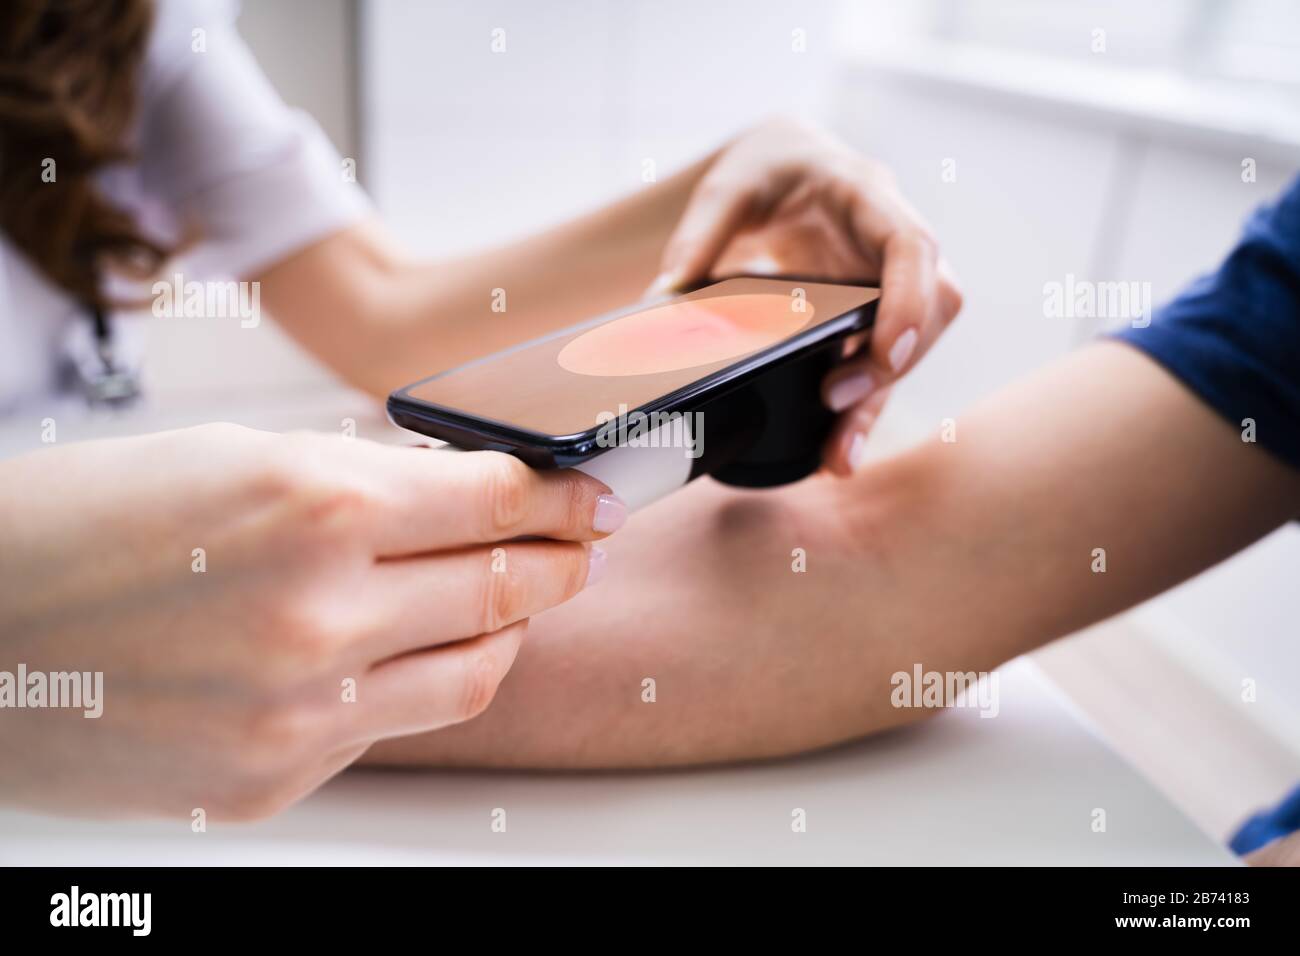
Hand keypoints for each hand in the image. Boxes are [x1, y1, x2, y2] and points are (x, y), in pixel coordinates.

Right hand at [0, 423, 621, 818]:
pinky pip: (396, 725)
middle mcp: (319, 614)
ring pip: (476, 670)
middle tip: (581, 542)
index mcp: (311, 505)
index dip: (560, 493)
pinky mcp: (275, 780)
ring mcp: (300, 711)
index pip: (496, 499)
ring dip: (510, 627)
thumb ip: (358, 480)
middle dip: (561, 557)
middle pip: (506, 584)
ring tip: (513, 598)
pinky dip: (422, 680)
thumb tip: (459, 491)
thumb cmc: (75, 530)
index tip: (590, 493)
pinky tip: (414, 649)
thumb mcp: (228, 459)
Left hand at [652, 117, 962, 473]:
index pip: (912, 247)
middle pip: (931, 307)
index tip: (890, 351)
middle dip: (891, 362)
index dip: (911, 301)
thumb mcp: (729, 185)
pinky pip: (876, 367)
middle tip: (835, 401)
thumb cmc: (770, 168)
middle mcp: (890, 245)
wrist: (787, 167)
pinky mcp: (871, 320)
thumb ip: (698, 237)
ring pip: (909, 349)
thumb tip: (662, 301)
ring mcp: (888, 286)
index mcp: (868, 197)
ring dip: (876, 403)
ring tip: (839, 456)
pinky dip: (858, 409)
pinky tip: (835, 450)